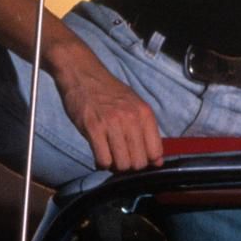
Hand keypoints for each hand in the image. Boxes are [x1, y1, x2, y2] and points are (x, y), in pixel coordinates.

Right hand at [52, 50, 162, 172]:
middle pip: (139, 162)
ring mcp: (112, 123)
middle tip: (121, 158)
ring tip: (110, 156)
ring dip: (115, 166)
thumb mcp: (134, 104)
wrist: (83, 74)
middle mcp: (131, 118)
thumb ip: (146, 130)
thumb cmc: (109, 91)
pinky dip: (101, 163)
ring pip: (122, 164)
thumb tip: (157, 160)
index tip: (139, 160)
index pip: (156, 151)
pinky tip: (100, 154)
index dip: (148, 162)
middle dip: (130, 166)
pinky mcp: (93, 128)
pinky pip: (103, 160)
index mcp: (144, 113)